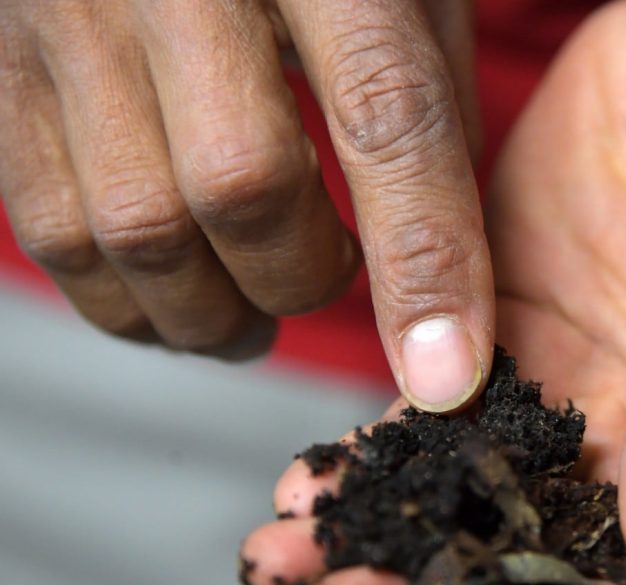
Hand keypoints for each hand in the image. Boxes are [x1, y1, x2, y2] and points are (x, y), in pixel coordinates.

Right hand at [0, 0, 491, 410]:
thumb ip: (426, 101)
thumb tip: (440, 261)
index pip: (387, 114)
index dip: (424, 262)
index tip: (447, 373)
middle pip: (242, 185)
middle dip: (300, 281)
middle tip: (326, 284)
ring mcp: (67, 12)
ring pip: (135, 230)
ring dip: (211, 313)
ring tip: (251, 311)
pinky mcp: (0, 70)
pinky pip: (51, 230)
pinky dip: (125, 298)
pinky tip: (174, 285)